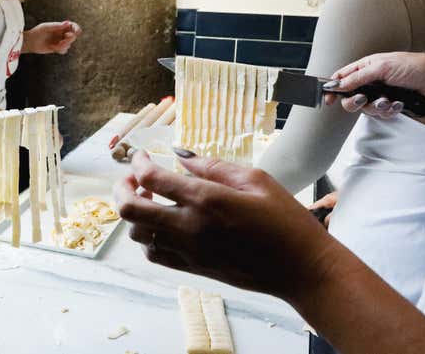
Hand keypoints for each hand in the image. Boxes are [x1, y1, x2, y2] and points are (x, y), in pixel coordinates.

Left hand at [22, 21, 81, 54]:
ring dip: (64, 45)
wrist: (30, 42)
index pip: (72, 26)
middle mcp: (61, 34)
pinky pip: (64, 50)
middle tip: (65, 37)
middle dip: (70, 38)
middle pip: (73, 36)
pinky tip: (53, 47)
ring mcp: (60, 41)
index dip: (76, 28)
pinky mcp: (57, 48)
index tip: (77, 31)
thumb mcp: (46, 27)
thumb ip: (57, 26)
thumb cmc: (37, 32)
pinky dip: (60, 50)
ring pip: (69, 44)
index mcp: (60, 26)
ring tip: (55, 45)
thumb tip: (68, 23)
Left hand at [114, 150, 333, 299]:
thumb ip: (213, 166)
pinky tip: (161, 224)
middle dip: (122, 188)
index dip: (139, 163)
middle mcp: (190, 227)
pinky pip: (154, 254)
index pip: (151, 178)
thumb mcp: (256, 179)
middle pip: (130, 210)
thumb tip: (180, 156)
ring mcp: (188, 251)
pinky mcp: (193, 268)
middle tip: (132, 178)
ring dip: (135, 213)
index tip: (142, 156)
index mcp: (206, 200)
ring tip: (149, 199)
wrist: (302, 269)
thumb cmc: (285, 221)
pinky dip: (147, 237)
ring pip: (137, 235)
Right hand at [324, 52, 424, 114]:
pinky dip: (389, 111)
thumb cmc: (417, 67)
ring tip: (388, 100)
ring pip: (365, 108)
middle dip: (355, 101)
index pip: (342, 77)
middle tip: (363, 99)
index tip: (328, 99)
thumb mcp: (382, 67)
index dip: (333, 88)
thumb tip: (337, 84)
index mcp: (367, 66)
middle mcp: (372, 81)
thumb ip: (357, 77)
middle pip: (350, 96)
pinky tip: (398, 104)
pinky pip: (381, 114)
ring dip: (376, 106)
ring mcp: (381, 94)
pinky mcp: (391, 105)